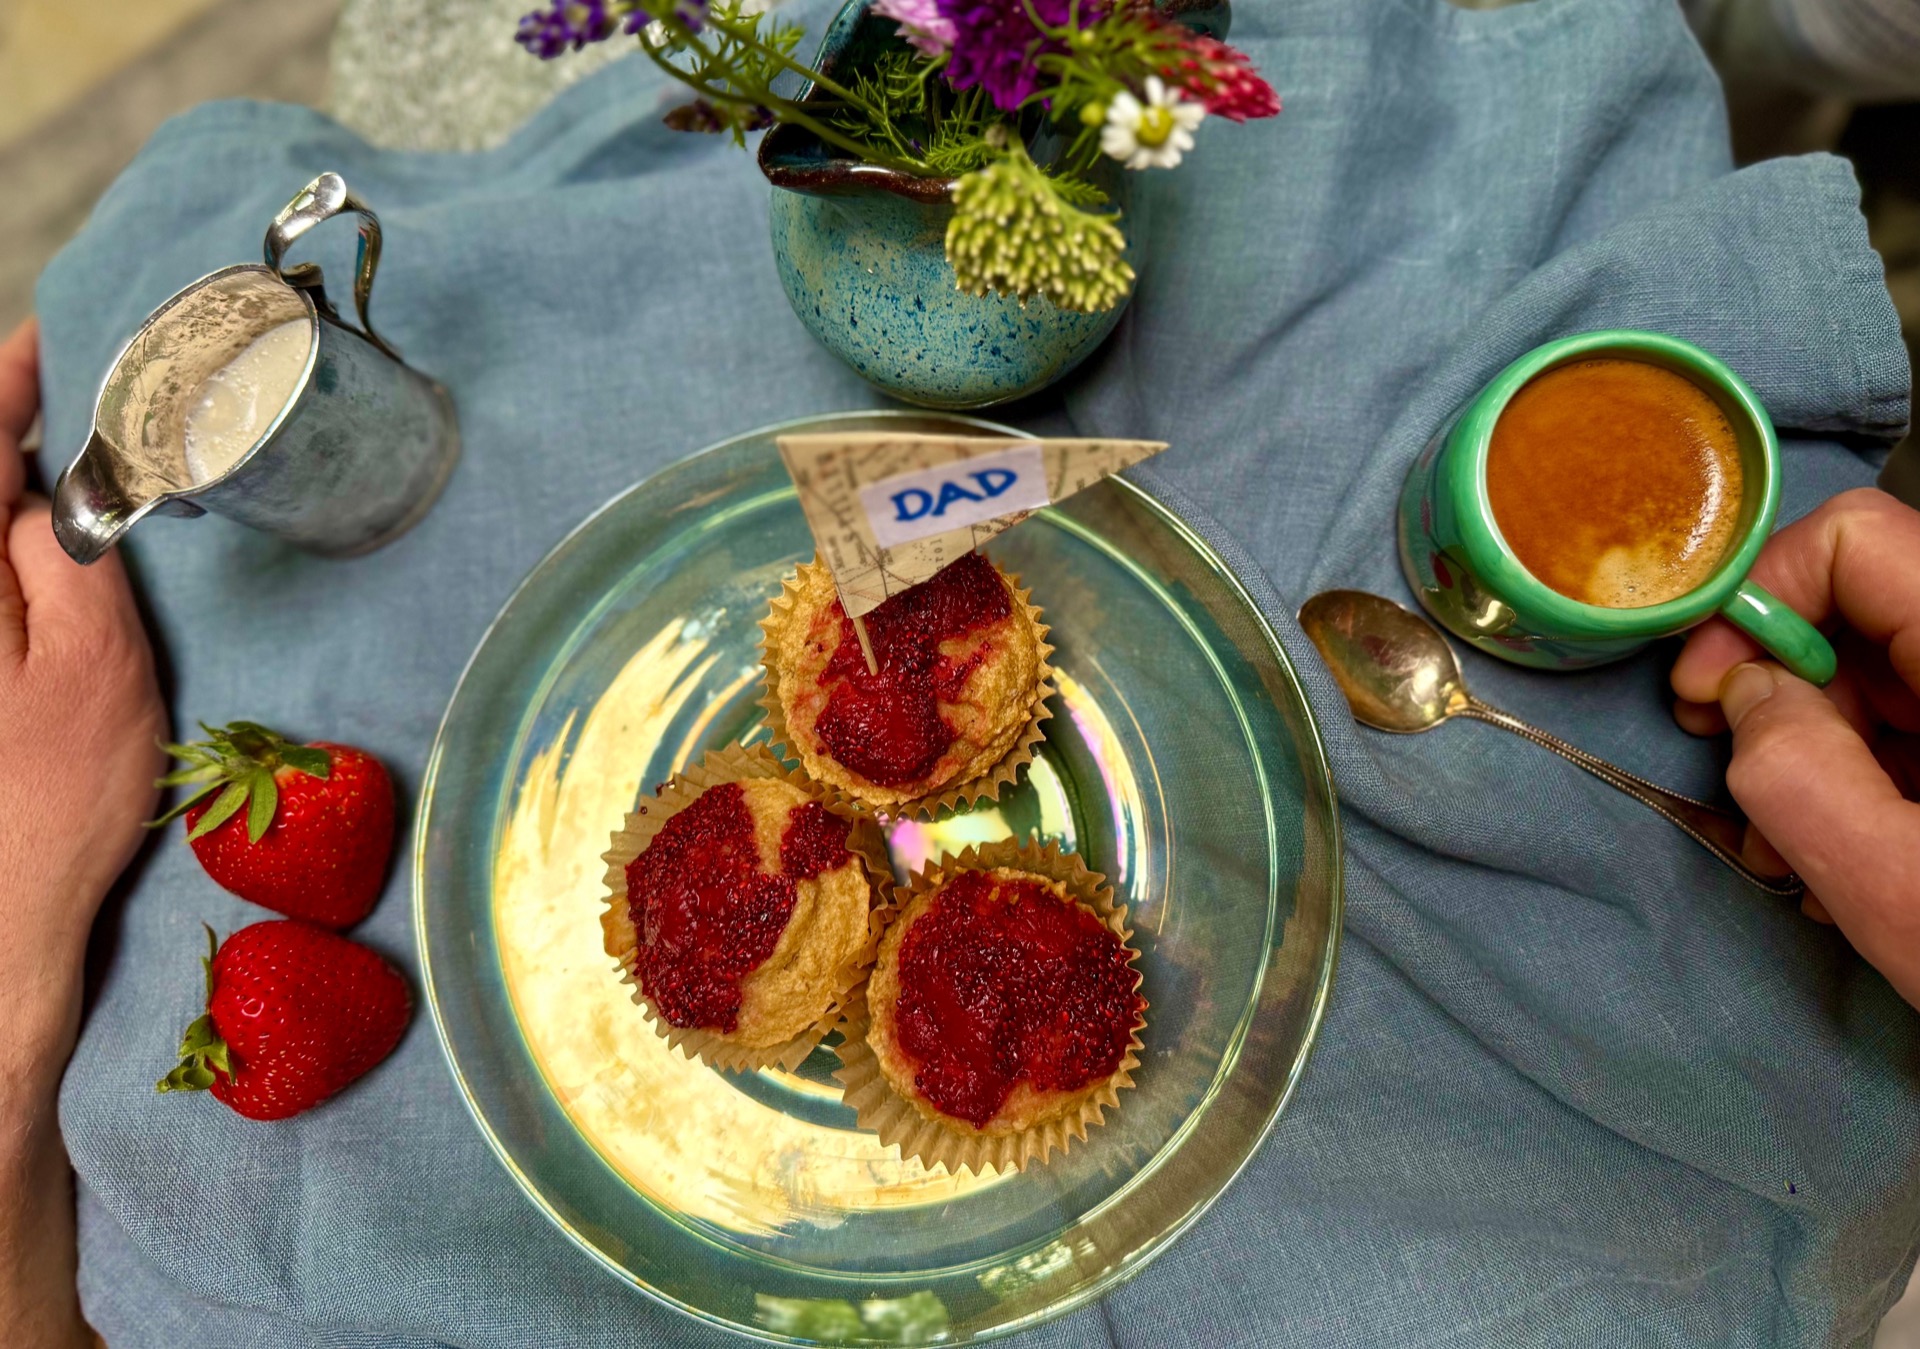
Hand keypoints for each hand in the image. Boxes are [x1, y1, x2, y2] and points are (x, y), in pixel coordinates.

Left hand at [0, 318, 166, 1347]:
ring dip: (24, 488)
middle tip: (100, 401)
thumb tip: (68, 476)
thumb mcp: (95, 670)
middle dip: (23, 431)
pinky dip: (21, 542)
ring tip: (89, 463)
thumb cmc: (53, 806)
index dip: (13, 382)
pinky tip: (65, 546)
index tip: (59, 337)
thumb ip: (74, 558)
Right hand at [1671, 488, 1919, 1007]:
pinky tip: (1848, 859)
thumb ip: (1795, 773)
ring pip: (1887, 673)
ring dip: (1813, 750)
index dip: (1761, 600)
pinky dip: (1867, 778)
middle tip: (1735, 783)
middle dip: (1778, 691)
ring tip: (1789, 854)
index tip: (1707, 692)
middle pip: (1864, 609)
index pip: (1853, 542)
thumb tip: (1744, 696)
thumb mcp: (1902, 890)